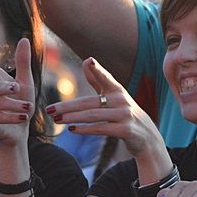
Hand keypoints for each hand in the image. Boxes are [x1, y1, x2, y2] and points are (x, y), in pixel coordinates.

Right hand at [0, 38, 34, 147]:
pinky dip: (9, 117)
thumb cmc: (22, 105)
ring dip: (13, 105)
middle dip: (5, 87)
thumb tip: (23, 38)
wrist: (20, 131)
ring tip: (28, 109)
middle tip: (19, 88)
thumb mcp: (26, 84)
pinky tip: (22, 118)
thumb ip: (23, 63)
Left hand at [46, 58, 162, 157]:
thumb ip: (99, 79)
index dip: (98, 70)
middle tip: (49, 109)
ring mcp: (125, 115)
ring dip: (72, 118)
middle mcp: (122, 100)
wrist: (147, 136)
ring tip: (56, 119)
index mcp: (118, 90)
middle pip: (89, 102)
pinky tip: (72, 129)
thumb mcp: (114, 96)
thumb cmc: (125, 113)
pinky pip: (101, 128)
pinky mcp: (126, 130)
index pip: (106, 78)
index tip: (89, 61)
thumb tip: (87, 60)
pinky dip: (85, 129)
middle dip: (67, 106)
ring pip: (93, 116)